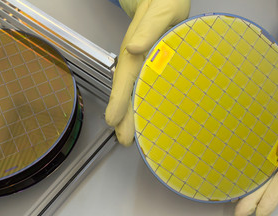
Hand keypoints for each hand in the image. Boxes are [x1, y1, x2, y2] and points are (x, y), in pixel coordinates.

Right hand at [105, 0, 190, 145]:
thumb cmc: (164, 4)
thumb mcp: (160, 13)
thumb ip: (148, 30)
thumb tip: (133, 48)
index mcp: (136, 49)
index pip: (126, 78)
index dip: (120, 100)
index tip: (113, 120)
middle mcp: (134, 58)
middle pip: (126, 90)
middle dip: (124, 116)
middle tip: (123, 140)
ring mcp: (139, 62)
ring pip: (131, 91)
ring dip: (128, 114)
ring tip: (126, 136)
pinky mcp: (147, 64)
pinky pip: (139, 86)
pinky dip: (136, 103)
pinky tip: (139, 114)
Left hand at [234, 77, 277, 215]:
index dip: (272, 196)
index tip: (259, 212)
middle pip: (270, 181)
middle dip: (256, 199)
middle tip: (240, 214)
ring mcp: (277, 150)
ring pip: (263, 174)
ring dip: (251, 190)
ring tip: (236, 205)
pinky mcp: (268, 142)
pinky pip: (258, 161)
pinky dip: (250, 173)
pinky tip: (240, 179)